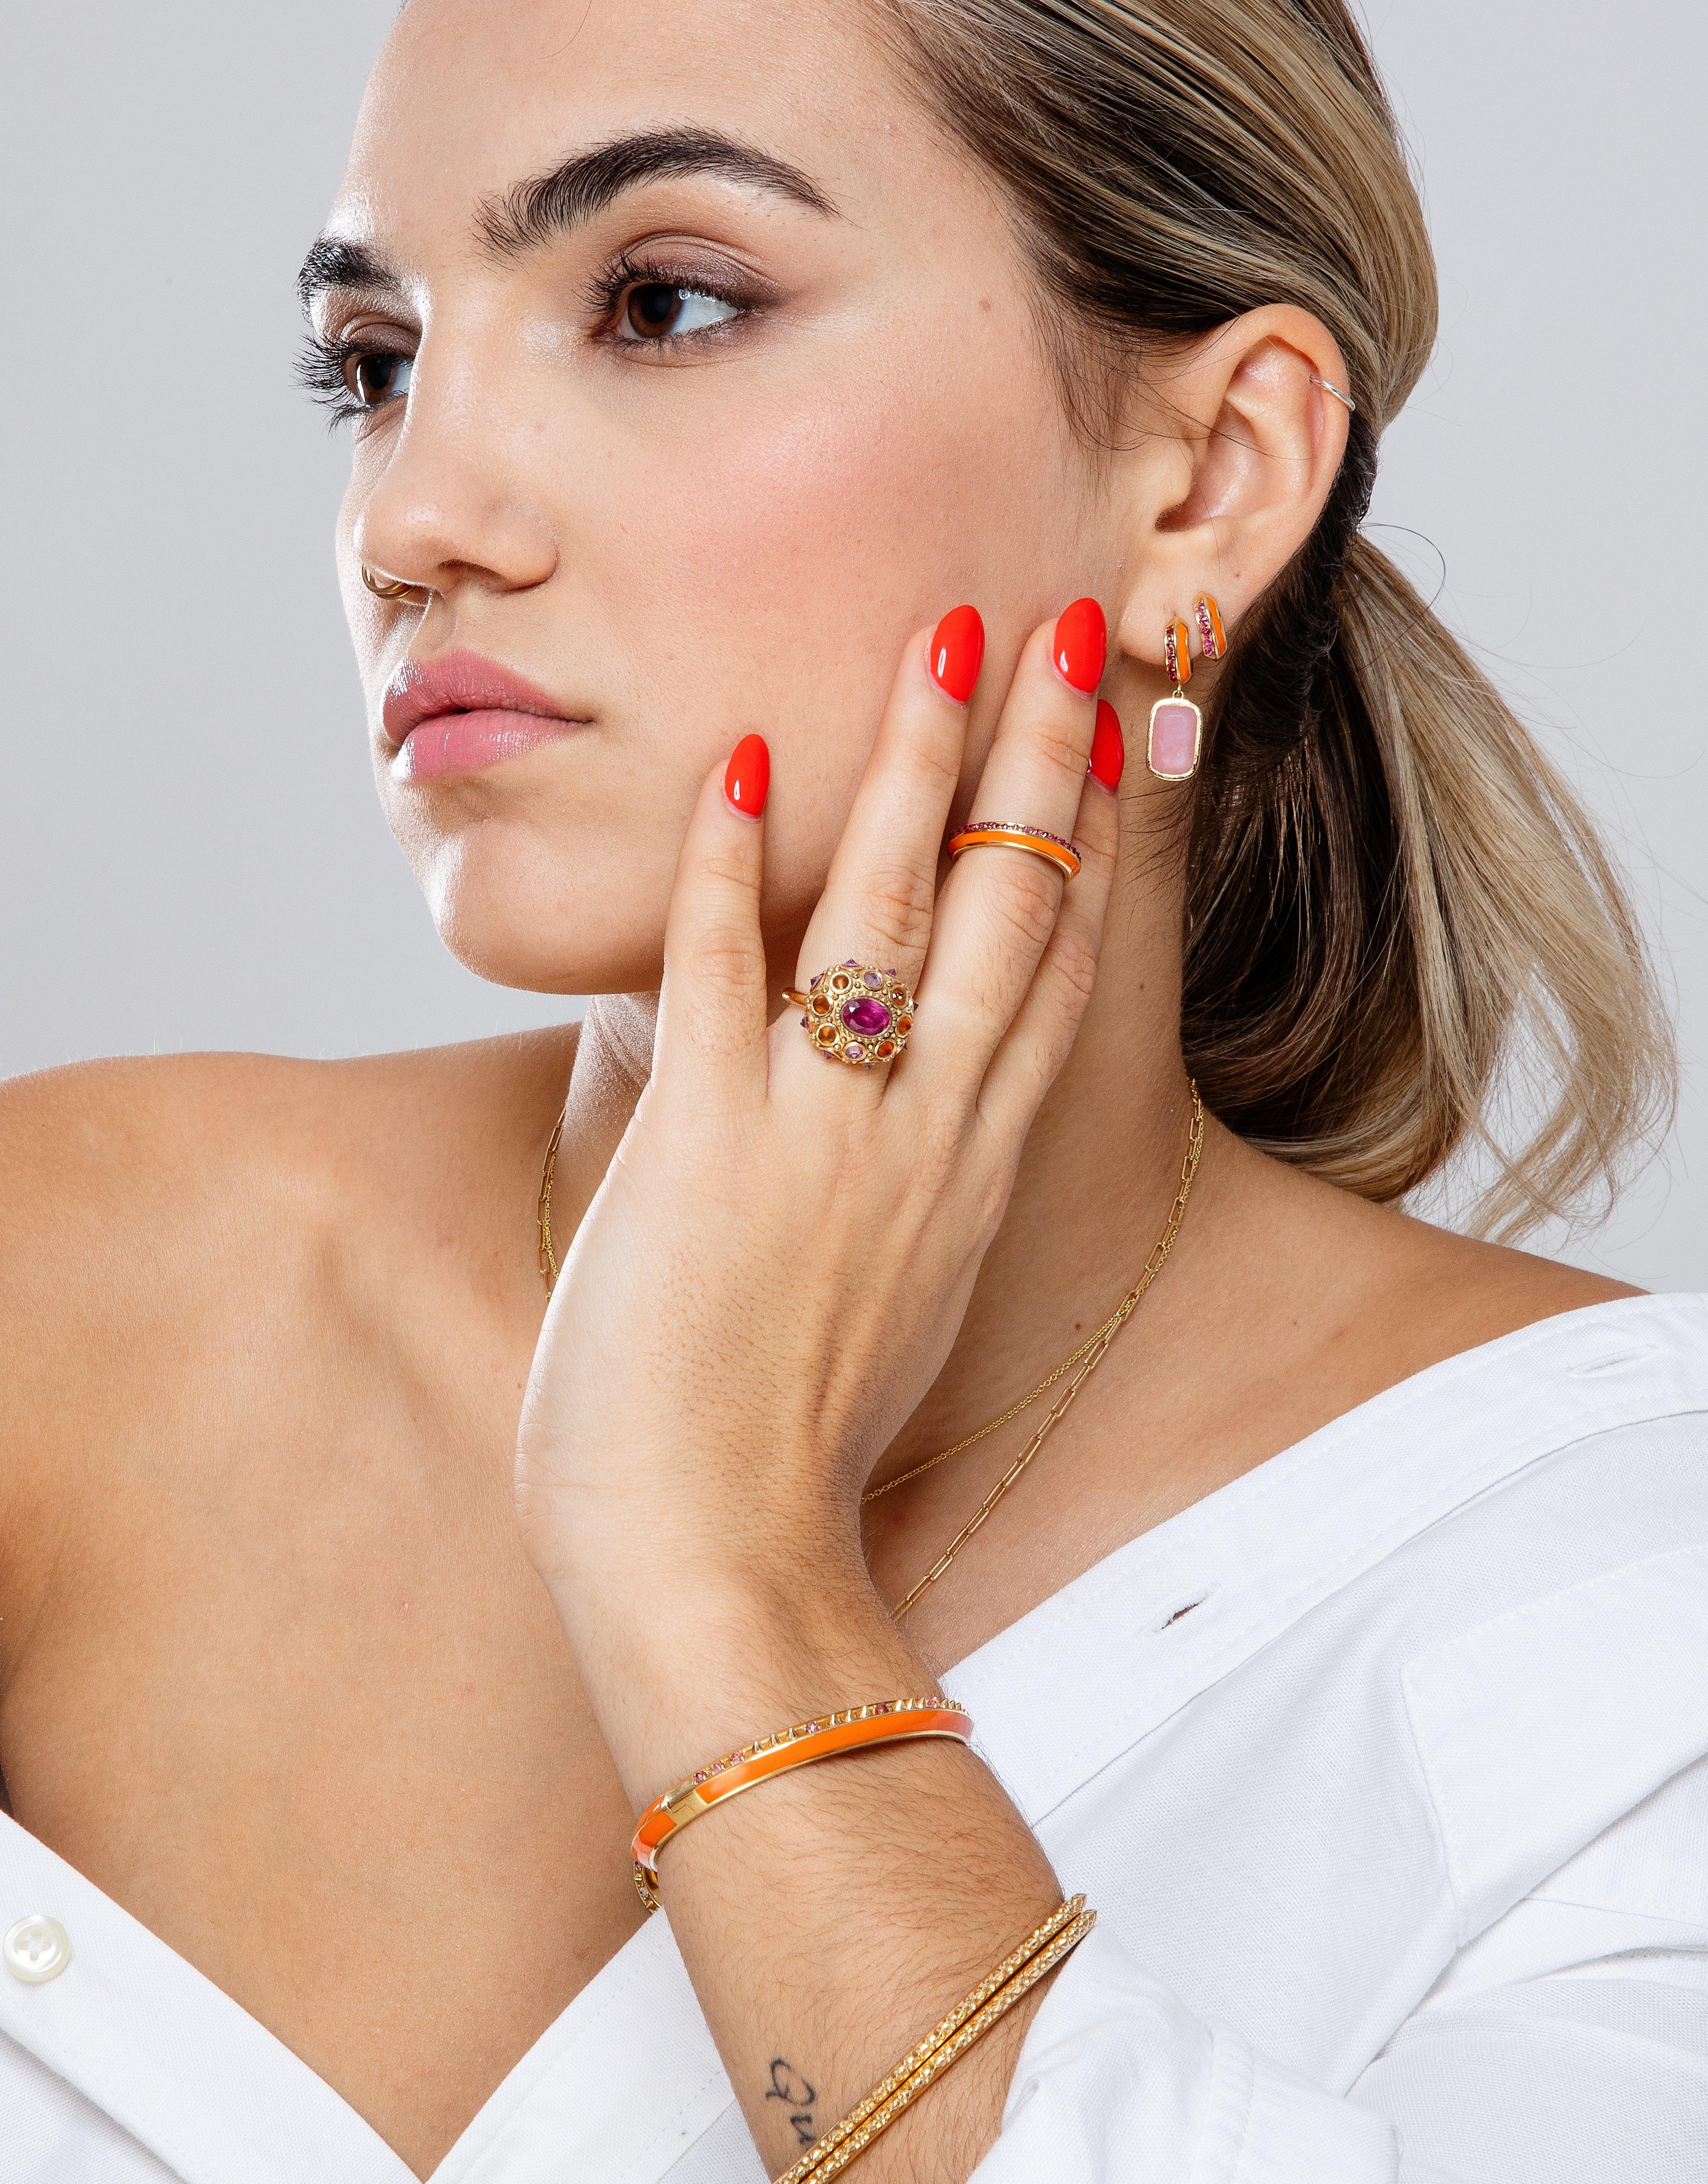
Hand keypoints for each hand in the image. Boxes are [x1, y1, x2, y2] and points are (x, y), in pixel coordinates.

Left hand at [515, 599, 1118, 1787]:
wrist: (722, 1557)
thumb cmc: (791, 1457)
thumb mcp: (895, 1314)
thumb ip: (906, 1211)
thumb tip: (890, 1158)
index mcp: (974, 1174)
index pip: (1057, 975)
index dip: (1092, 847)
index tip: (1111, 744)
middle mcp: (925, 1133)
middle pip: (1007, 908)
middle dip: (1035, 757)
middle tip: (1060, 626)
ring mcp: (825, 1129)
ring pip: (890, 906)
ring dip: (915, 760)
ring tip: (939, 633)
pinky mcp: (706, 1140)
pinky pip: (726, 967)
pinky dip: (732, 860)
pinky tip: (747, 760)